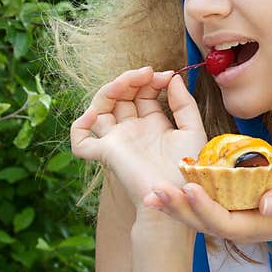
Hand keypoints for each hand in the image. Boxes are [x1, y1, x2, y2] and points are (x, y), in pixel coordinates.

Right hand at [70, 67, 207, 205]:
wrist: (180, 198)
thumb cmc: (189, 170)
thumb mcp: (193, 130)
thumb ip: (184, 103)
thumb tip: (172, 77)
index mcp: (153, 124)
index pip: (143, 93)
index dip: (151, 80)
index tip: (167, 75)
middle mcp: (133, 130)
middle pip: (121, 96)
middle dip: (131, 79)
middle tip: (147, 73)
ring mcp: (118, 141)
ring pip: (101, 108)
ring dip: (110, 89)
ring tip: (128, 81)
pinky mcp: (107, 154)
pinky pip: (80, 142)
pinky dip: (79, 127)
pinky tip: (94, 114)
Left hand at [143, 173, 271, 245]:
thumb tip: (268, 204)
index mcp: (250, 226)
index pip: (222, 221)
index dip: (205, 206)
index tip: (190, 188)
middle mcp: (231, 226)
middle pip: (199, 221)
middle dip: (177, 206)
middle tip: (156, 190)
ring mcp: (222, 219)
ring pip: (192, 215)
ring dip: (170, 204)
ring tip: (149, 192)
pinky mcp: (218, 208)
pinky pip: (193, 205)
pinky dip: (176, 198)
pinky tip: (158, 188)